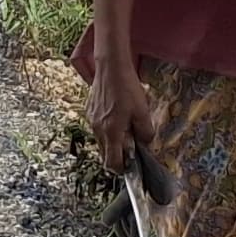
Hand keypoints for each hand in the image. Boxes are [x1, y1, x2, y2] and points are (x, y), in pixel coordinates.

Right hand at [84, 47, 145, 173]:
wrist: (111, 68)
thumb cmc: (128, 88)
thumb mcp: (142, 111)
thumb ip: (145, 132)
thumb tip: (145, 143)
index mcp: (111, 132)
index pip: (111, 162)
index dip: (121, 169)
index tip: (130, 166)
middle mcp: (98, 129)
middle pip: (105, 153)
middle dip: (117, 155)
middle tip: (131, 146)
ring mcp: (92, 120)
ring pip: (101, 140)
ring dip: (112, 141)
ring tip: (126, 128)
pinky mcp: (89, 111)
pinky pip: (98, 128)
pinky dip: (107, 129)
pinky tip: (118, 115)